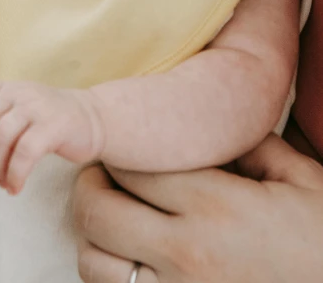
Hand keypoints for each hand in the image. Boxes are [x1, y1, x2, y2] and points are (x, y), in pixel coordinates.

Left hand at [0, 78, 104, 193]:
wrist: (95, 118)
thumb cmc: (52, 118)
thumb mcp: (24, 105)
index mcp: (11, 88)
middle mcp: (22, 93)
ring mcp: (38, 108)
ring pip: (1, 136)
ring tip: (2, 181)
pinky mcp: (54, 127)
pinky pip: (25, 154)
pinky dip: (15, 175)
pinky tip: (15, 187)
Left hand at [74, 134, 322, 281]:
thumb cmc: (321, 241)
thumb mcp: (300, 179)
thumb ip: (249, 142)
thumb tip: (207, 122)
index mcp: (215, 205)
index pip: (131, 166)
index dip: (118, 150)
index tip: (123, 145)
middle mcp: (187, 253)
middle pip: (97, 212)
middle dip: (90, 185)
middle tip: (103, 174)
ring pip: (94, 261)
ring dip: (94, 234)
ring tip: (113, 216)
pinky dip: (109, 272)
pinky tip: (128, 256)